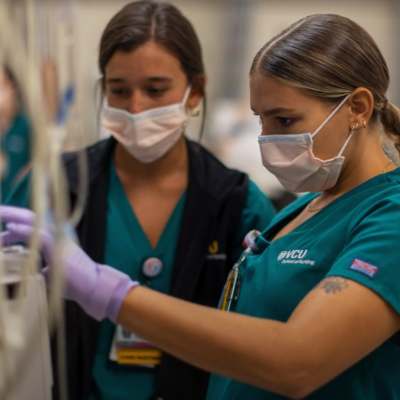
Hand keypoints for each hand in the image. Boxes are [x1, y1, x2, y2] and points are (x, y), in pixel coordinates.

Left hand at [0, 205, 137, 320]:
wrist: (92, 286)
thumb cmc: (70, 281)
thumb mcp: (46, 269)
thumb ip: (32, 260)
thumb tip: (12, 260)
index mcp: (54, 235)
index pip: (31, 221)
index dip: (13, 219)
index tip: (0, 225)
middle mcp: (57, 231)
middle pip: (29, 215)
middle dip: (9, 212)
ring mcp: (59, 237)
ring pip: (32, 219)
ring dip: (11, 216)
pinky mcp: (59, 247)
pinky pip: (39, 235)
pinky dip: (23, 230)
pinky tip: (10, 228)